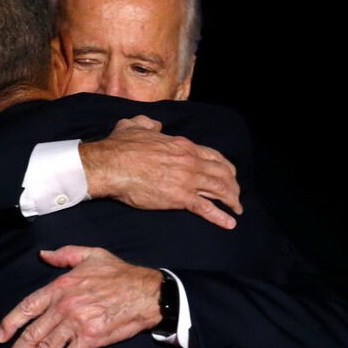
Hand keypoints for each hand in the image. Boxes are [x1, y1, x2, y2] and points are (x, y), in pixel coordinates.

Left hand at [0, 246, 161, 347]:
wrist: (145, 292)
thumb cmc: (119, 273)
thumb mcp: (90, 255)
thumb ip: (64, 255)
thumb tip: (43, 254)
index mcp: (60, 287)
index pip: (28, 307)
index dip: (11, 323)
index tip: (0, 337)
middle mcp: (64, 306)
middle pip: (34, 333)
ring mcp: (77, 324)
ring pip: (48, 347)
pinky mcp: (92, 338)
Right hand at [80, 115, 242, 228]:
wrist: (111, 165)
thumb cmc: (119, 146)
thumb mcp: (134, 125)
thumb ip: (148, 123)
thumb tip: (155, 124)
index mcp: (182, 145)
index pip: (213, 156)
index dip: (224, 166)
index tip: (229, 174)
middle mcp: (190, 161)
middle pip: (222, 173)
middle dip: (233, 184)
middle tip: (235, 194)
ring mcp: (187, 180)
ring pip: (219, 189)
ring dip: (232, 200)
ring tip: (236, 209)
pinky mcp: (180, 197)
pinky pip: (206, 208)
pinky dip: (221, 217)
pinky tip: (229, 224)